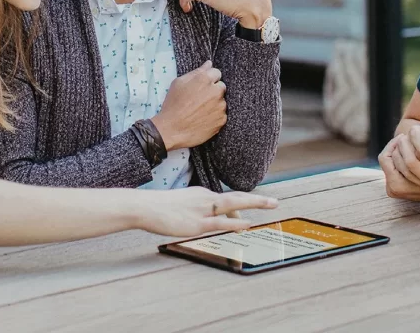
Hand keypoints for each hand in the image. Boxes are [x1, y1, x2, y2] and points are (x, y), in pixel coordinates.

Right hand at [136, 187, 278, 236]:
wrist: (144, 207)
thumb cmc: (158, 207)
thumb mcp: (180, 204)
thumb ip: (193, 209)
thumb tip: (200, 218)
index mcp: (201, 194)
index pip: (226, 200)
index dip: (241, 207)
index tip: (250, 214)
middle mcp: (205, 199)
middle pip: (236, 197)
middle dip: (257, 200)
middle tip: (274, 202)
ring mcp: (202, 210)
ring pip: (233, 204)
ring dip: (254, 204)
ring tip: (272, 205)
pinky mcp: (197, 224)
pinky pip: (220, 223)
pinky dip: (236, 223)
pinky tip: (248, 224)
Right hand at [152, 60, 226, 150]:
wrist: (171, 129)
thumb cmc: (173, 104)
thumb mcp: (179, 83)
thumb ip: (196, 72)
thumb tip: (209, 64)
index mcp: (204, 79)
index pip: (216, 72)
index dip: (209, 79)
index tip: (203, 86)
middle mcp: (215, 91)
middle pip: (221, 86)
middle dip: (213, 90)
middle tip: (200, 99)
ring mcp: (220, 106)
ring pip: (221, 101)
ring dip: (214, 104)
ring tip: (200, 111)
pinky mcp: (221, 120)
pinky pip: (221, 114)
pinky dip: (215, 116)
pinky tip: (203, 119)